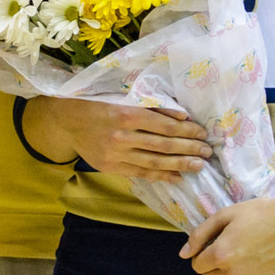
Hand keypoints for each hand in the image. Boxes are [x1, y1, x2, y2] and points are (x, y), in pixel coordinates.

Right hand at [26, 97, 210, 177]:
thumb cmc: (99, 104)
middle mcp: (123, 136)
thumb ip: (151, 106)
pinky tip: (176, 177)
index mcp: (128, 114)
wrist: (67, 121)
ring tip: (198, 166)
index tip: (203, 133)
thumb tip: (181, 116)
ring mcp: (117, 154)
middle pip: (164, 145)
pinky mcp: (112, 167)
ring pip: (155, 162)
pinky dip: (161, 175)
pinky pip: (141, 173)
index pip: (166, 126)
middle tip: (207, 152)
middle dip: (189, 149)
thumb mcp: (123, 97)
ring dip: (180, 164)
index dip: (188, 131)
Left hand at [183, 192, 274, 274]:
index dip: (202, 256)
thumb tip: (183, 255)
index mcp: (220, 254)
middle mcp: (232, 273)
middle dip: (212, 268)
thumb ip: (200, 234)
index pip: (197, 266)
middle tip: (228, 255)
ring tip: (237, 267)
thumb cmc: (260, 213)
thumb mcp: (226, 214)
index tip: (214, 248)